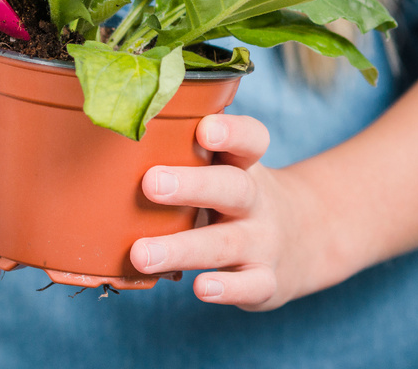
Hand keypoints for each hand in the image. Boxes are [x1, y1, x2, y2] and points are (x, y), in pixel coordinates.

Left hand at [130, 114, 319, 309]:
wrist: (302, 239)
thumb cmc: (235, 194)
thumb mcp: (223, 165)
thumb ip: (184, 150)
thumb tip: (115, 131)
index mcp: (243, 164)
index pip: (250, 139)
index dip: (231, 132)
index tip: (203, 129)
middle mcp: (255, 199)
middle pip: (233, 187)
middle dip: (192, 185)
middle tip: (150, 183)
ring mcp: (263, 241)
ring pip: (227, 242)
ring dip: (183, 248)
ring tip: (141, 254)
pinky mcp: (266, 280)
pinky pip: (251, 285)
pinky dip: (228, 289)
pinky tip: (201, 288)